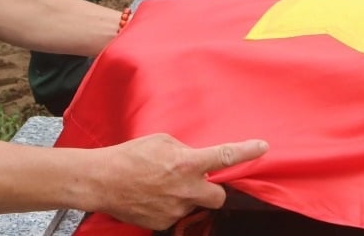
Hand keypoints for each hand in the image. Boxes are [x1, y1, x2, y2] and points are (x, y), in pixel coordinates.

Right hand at [97, 134, 267, 230]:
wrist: (101, 181)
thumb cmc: (129, 156)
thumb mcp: (161, 141)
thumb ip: (185, 150)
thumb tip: (195, 158)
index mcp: (186, 163)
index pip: (225, 157)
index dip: (247, 152)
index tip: (262, 147)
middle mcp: (185, 189)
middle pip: (219, 196)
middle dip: (215, 190)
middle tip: (202, 181)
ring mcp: (175, 209)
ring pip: (195, 205)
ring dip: (188, 196)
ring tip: (164, 186)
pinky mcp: (163, 222)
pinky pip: (177, 214)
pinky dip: (171, 206)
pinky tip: (154, 196)